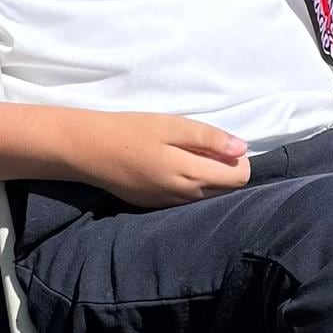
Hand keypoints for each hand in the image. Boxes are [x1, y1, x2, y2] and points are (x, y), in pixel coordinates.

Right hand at [66, 112, 253, 207]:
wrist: (90, 150)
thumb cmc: (132, 131)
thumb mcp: (172, 126)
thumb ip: (209, 138)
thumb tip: (242, 149)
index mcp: (191, 174)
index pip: (239, 178)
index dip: (238, 160)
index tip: (221, 145)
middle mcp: (184, 196)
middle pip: (226, 191)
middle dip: (225, 171)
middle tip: (203, 148)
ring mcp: (169, 205)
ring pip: (207, 198)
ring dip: (208, 179)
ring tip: (187, 156)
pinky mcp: (155, 207)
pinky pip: (186, 202)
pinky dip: (190, 187)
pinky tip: (171, 168)